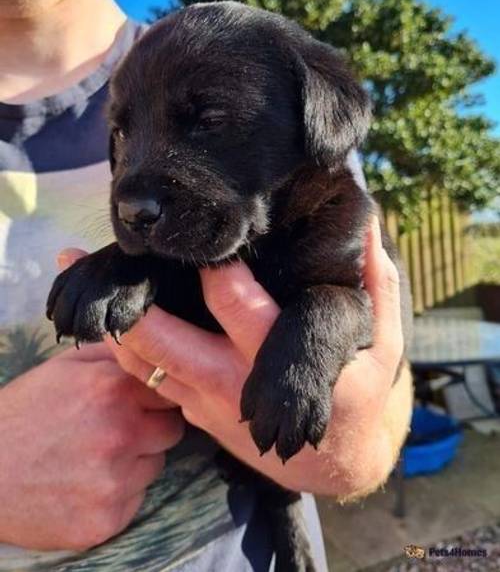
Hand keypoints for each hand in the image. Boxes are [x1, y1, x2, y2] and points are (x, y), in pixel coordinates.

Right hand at [0, 343, 184, 550]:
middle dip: (152, 428)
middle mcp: (121, 435)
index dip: (159, 395)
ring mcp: (115, 481)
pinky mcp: (107, 521)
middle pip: (172, 430)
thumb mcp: (64, 367)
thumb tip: (150, 345)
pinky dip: (119, 494)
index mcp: (113, 390)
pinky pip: (136, 501)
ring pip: (155, 467)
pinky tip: (86, 485)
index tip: (146, 401)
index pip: (172, 389)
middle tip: (118, 431)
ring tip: (94, 458)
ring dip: (136, 462)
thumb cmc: (23, 413)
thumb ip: (113, 353)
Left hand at [58, 215, 411, 498]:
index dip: (215, 267)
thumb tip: (372, 227)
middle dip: (135, 300)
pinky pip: (146, 379)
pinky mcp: (195, 412)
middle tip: (116, 255)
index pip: (234, 305)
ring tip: (77, 268)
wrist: (338, 462)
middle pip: (164, 341)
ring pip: (141, 363)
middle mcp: (234, 382)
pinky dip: (120, 346)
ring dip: (111, 321)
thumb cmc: (360, 391)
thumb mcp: (382, 342)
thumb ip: (378, 284)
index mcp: (281, 360)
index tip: (203, 234)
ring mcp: (208, 402)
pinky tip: (101, 310)